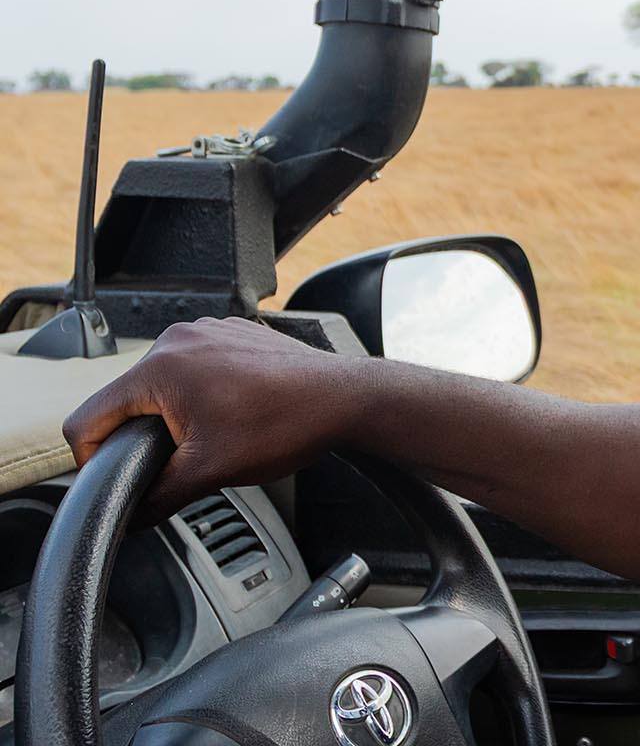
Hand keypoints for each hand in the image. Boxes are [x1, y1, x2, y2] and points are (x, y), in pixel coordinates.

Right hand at [62, 317, 363, 519]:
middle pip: (124, 399)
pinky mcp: (230, 334)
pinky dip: (201, 392)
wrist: (344, 398)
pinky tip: (231, 412)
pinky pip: (193, 367)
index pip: (87, 418)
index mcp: (159, 368)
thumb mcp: (209, 472)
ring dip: (172, 414)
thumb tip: (128, 517)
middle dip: (141, 435)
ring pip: (160, 383)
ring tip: (211, 435)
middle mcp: (177, 339)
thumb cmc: (285, 424)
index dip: (93, 458)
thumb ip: (155, 496)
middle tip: (178, 459)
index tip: (118, 478)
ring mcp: (207, 331)